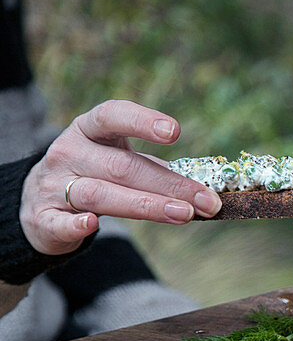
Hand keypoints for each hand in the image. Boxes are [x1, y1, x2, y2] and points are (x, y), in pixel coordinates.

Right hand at [20, 99, 221, 255]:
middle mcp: (69, 153)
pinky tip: (93, 225)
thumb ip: (157, 170)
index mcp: (89, 130)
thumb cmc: (95, 176)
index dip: (142, 121)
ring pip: (100, 194)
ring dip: (146, 205)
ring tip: (185, 214)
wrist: (37, 202)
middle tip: (207, 201)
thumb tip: (207, 187)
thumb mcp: (119, 160)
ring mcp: (54, 185)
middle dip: (169, 184)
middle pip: (122, 166)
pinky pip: (60, 222)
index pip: (112, 116)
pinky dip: (76, 225)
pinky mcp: (43, 217)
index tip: (174, 131)